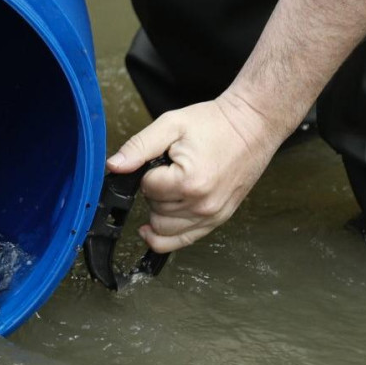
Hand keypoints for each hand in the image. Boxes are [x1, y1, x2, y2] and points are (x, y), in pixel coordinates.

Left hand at [106, 90, 287, 252]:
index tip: (162, 161)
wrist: (252, 126)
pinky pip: (183, 240)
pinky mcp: (218, 220)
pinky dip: (166, 237)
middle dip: (153, 193)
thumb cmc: (215, 124)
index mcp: (189, 181)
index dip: (147, 174)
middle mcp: (202, 205)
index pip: (147, 188)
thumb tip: (114, 166)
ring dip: (160, 212)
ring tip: (171, 188)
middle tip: (167, 172)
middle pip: (154, 211)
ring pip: (164, 230)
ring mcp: (212, 216)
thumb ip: (138, 147)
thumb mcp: (171, 125)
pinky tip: (154, 228)